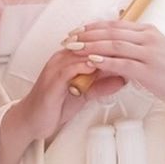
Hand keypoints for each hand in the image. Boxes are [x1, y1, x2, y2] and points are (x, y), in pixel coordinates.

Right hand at [0, 44, 123, 163]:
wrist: (32, 120)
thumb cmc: (56, 105)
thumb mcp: (85, 94)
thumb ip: (102, 85)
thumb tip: (124, 79)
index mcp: (69, 58)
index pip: (93, 44)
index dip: (113, 43)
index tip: (132, 45)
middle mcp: (61, 59)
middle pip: (88, 45)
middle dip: (110, 45)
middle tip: (130, 46)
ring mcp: (55, 68)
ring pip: (80, 54)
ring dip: (99, 54)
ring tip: (118, 54)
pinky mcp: (51, 81)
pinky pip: (68, 70)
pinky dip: (83, 67)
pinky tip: (96, 66)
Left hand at [72, 20, 164, 136]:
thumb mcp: (151, 52)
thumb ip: (132, 46)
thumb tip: (107, 46)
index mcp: (147, 31)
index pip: (114, 24)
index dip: (92, 26)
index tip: (74, 30)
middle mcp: (148, 38)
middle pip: (111, 32)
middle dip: (86, 35)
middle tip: (67, 39)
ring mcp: (150, 53)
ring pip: (115, 45)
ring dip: (91, 46)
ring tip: (73, 49)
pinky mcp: (150, 70)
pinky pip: (123, 63)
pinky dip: (106, 61)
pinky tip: (91, 61)